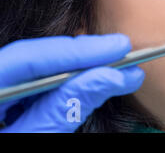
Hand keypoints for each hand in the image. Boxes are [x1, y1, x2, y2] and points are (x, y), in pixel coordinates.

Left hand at [0, 34, 144, 132]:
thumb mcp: (34, 143)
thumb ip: (64, 111)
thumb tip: (108, 77)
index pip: (28, 59)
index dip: (77, 51)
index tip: (119, 50)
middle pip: (32, 57)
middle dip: (82, 55)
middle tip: (123, 53)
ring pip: (35, 68)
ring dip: (78, 67)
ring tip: (115, 68)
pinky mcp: (5, 101)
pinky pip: (34, 83)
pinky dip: (64, 82)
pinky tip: (88, 80)